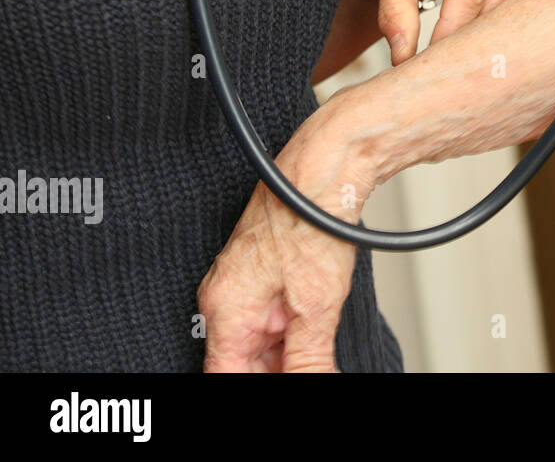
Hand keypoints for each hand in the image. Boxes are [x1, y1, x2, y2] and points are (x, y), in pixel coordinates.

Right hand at [197, 92, 377, 371]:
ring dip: (286, 356)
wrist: (326, 171)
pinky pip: (269, 319)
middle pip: (242, 362)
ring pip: (257, 343)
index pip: (224, 376)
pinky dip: (291, 335)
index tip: (288, 382)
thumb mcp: (317, 305)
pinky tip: (317, 337)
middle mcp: (226, 298)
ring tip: (318, 355)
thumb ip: (307, 357)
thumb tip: (310, 381)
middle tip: (312, 368)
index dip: (256, 387)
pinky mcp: (264, 274)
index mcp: (225, 309)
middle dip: (276, 371)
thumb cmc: (313, 220)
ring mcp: (243, 284)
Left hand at [370, 0, 546, 64]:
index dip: (452, 33)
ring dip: (488, 37)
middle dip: (469, 41)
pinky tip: (482, 36)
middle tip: (446, 69)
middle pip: (495, 7)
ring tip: (462, 54)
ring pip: (513, 14)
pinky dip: (502, 28)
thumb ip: (395, 13)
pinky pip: (524, 11)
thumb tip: (404, 59)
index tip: (433, 64)